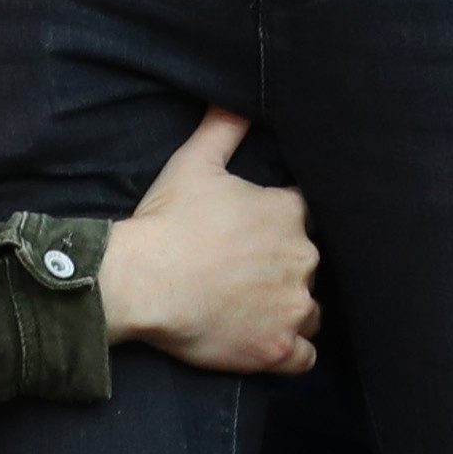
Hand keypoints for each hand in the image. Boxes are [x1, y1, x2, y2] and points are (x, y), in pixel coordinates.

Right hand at [100, 107, 319, 372]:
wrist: (142, 282)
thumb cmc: (167, 221)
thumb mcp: (195, 162)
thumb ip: (224, 127)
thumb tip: (235, 97)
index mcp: (290, 213)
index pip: (307, 217)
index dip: (283, 227)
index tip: (261, 237)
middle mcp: (303, 258)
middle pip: (309, 264)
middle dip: (286, 269)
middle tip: (249, 275)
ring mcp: (293, 307)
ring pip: (311, 310)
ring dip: (292, 310)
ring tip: (257, 309)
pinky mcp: (276, 349)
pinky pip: (304, 356)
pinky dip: (291, 351)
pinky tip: (270, 343)